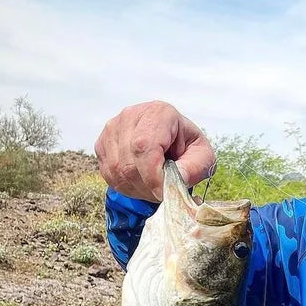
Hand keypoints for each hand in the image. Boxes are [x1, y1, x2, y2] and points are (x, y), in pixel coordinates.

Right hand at [95, 101, 214, 201]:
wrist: (173, 142)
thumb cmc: (188, 148)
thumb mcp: (203, 157)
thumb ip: (193, 169)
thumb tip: (175, 182)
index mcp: (158, 113)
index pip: (144, 147)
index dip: (153, 176)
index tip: (165, 192)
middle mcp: (130, 116)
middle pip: (129, 162)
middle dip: (148, 186)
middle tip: (164, 192)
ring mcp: (112, 129)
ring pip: (117, 170)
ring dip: (138, 188)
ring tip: (155, 186)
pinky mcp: (102, 144)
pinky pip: (109, 174)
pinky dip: (126, 186)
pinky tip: (142, 182)